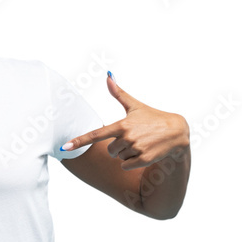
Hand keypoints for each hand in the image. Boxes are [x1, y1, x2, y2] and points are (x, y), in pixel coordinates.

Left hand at [61, 73, 189, 170]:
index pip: (96, 134)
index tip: (64, 147)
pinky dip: (132, 163)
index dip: (79, 141)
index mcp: (122, 124)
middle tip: (133, 138)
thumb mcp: (135, 106)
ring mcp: (136, 148)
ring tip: (141, 144)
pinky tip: (143, 153)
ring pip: (119, 158)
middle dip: (119, 147)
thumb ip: (119, 93)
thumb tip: (108, 76)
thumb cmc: (152, 117)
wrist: (176, 132)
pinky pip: (127, 166)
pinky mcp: (144, 159)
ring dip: (127, 154)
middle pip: (110, 150)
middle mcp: (127, 137)